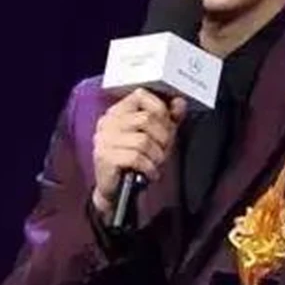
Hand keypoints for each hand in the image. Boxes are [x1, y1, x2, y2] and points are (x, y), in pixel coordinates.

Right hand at [91, 88, 186, 219]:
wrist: (115, 189)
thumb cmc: (135, 159)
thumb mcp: (155, 135)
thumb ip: (168, 117)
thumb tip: (180, 102)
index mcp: (119, 110)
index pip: (141, 95)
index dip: (160, 108)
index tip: (167, 124)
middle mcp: (108, 121)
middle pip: (146, 119)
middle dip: (163, 137)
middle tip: (164, 150)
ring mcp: (104, 139)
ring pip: (143, 140)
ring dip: (157, 155)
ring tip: (156, 163)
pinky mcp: (104, 157)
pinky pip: (136, 158)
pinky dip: (149, 167)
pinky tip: (149, 172)